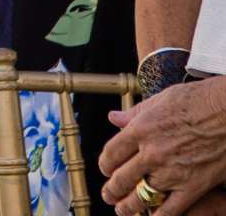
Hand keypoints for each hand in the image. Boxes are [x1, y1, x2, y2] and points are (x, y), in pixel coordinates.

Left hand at [101, 78, 225, 213]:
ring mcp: (172, 172)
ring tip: (123, 210)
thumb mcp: (161, 100)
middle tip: (109, 195)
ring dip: (129, 206)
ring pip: (142, 196)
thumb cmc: (199, 100)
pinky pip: (171, 209)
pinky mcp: (194, 186)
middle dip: (112, 190)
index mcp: (140, 130)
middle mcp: (152, 153)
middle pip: (122, 178)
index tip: (106, 170)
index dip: (105, 165)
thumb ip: (135, 113)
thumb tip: (114, 118)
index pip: (111, 154)